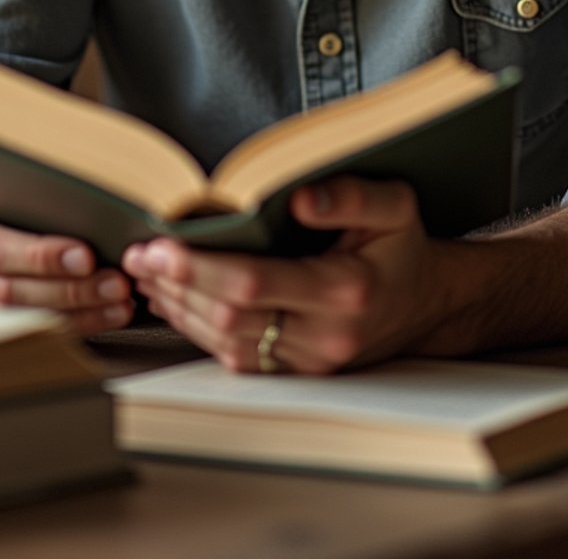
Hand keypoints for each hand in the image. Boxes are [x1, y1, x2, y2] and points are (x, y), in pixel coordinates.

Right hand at [0, 177, 134, 334]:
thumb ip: (29, 204)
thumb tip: (96, 214)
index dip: (41, 257)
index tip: (87, 256)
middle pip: (6, 292)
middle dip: (69, 291)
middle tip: (115, 284)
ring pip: (18, 320)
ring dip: (78, 313)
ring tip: (118, 302)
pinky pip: (26, 335)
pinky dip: (72, 326)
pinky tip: (104, 315)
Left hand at [122, 176, 462, 372]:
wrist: (429, 304)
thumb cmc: (403, 247)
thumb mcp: (395, 205)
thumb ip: (349, 195)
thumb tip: (296, 197)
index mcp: (344, 290)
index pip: (255, 285)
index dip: (201, 266)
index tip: (161, 244)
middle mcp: (324, 336)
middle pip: (230, 317)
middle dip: (178, 284)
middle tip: (139, 255)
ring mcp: (310, 363)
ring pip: (226, 343)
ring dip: (179, 307)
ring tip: (146, 273)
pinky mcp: (297, 372)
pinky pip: (236, 357)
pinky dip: (197, 329)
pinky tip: (174, 300)